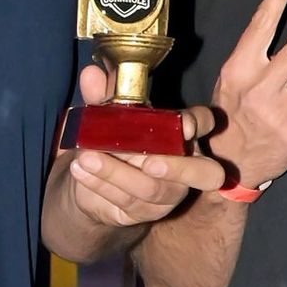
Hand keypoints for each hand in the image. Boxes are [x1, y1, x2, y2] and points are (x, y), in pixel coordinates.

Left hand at [63, 69, 224, 231]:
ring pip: (153, 188)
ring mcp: (169, 193)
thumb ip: (104, 97)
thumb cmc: (113, 140)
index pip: (205, 123)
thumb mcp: (108, 116)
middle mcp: (187, 166)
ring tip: (86, 157)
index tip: (185, 125)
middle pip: (207, 174)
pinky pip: (127, 200)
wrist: (92, 180)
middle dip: (179, 168)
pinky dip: (101, 183)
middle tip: (149, 162)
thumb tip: (91, 74)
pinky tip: (80, 170)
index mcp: (183, 134)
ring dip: (117, 173)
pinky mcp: (147, 212)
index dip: (200, 124)